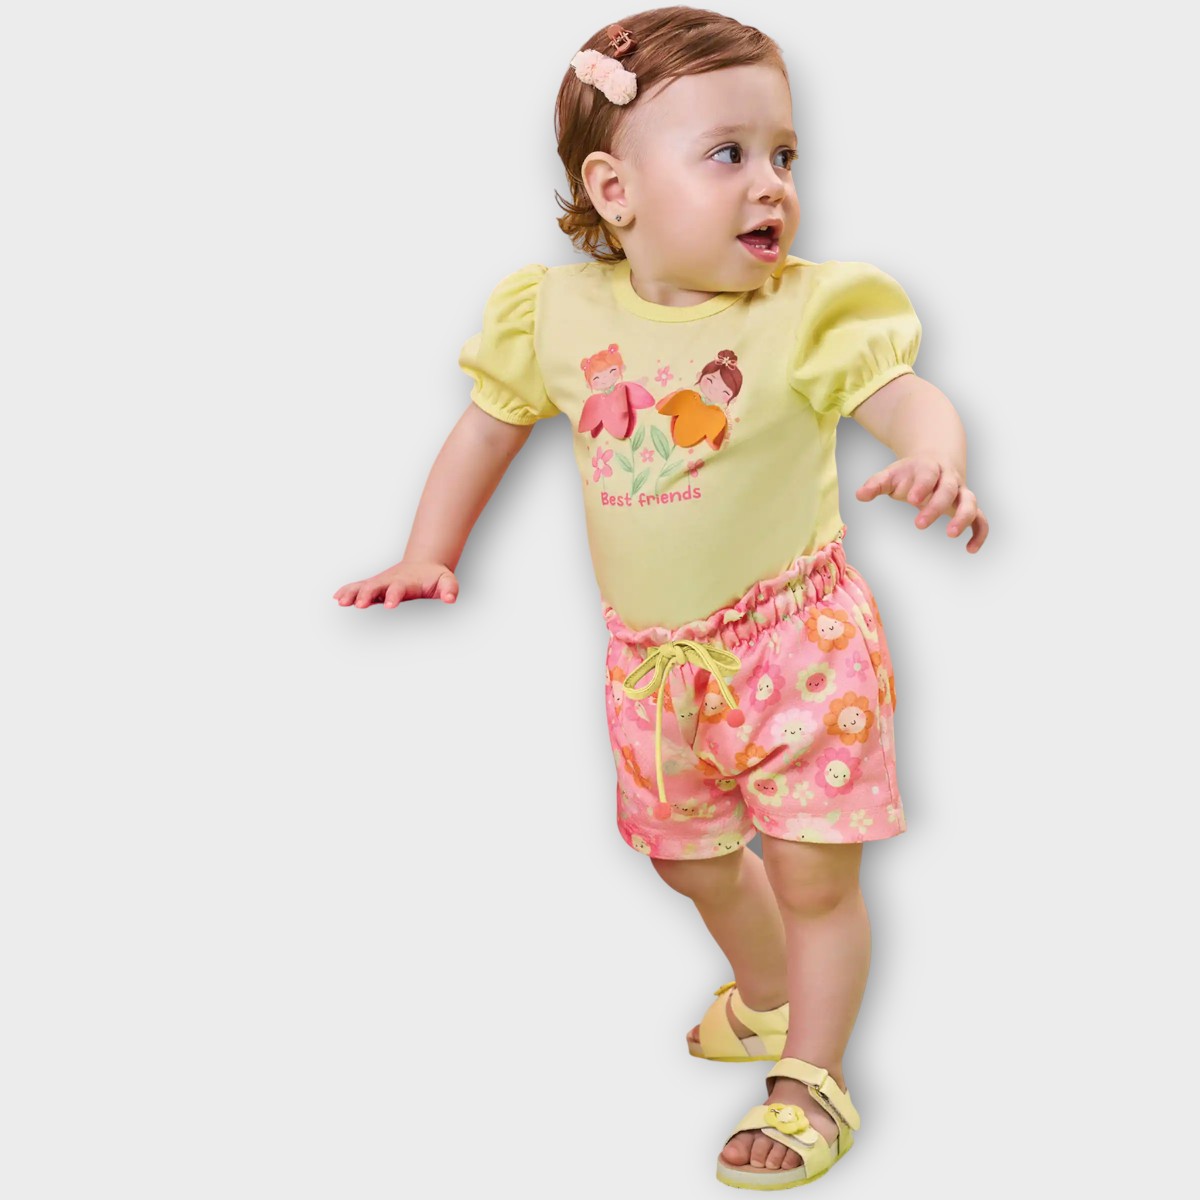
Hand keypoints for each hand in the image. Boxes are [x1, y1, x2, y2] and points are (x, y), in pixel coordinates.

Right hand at [332, 560, 458, 606]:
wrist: (425, 564)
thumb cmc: (435, 576)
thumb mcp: (447, 581)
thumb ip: (449, 589)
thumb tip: (450, 598)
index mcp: (406, 582)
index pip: (398, 589)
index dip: (393, 595)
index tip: (389, 605)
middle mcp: (390, 581)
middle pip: (376, 586)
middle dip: (367, 595)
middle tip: (358, 604)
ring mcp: (381, 582)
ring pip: (363, 586)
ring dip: (352, 593)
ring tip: (340, 601)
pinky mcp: (375, 585)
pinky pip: (359, 587)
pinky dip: (348, 590)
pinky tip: (336, 598)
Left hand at [856, 455, 987, 552]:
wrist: (935, 461)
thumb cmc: (910, 474)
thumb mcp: (891, 475)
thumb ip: (876, 484)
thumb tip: (860, 495)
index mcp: (929, 467)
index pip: (929, 474)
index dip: (923, 485)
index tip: (911, 499)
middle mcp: (949, 479)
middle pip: (949, 489)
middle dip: (936, 506)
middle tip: (919, 524)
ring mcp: (961, 492)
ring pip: (970, 502)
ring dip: (963, 517)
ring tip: (950, 534)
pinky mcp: (968, 507)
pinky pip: (981, 519)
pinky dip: (979, 533)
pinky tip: (970, 549)